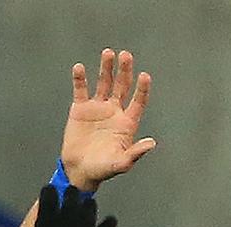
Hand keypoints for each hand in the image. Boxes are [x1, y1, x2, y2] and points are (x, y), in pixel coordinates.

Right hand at [0, 185, 116, 226]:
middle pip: (71, 202)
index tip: (49, 190)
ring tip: (89, 204)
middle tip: (71, 192)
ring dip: (89, 206)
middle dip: (71, 195)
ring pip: (89, 213)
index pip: (48, 201)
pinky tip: (110, 220)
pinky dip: (108, 225)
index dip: (49, 193)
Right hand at [60, 49, 154, 190]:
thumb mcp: (120, 163)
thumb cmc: (102, 169)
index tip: (144, 76)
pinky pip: (80, 90)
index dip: (142, 89)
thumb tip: (151, 143)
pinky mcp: (80, 108)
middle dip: (124, 71)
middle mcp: (114, 111)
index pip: (138, 101)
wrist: (79, 170)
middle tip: (126, 55)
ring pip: (104, 83)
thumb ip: (135, 153)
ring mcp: (97, 108)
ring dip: (106, 68)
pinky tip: (79, 68)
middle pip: (122, 86)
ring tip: (108, 53)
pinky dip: (80, 79)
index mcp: (127, 122)